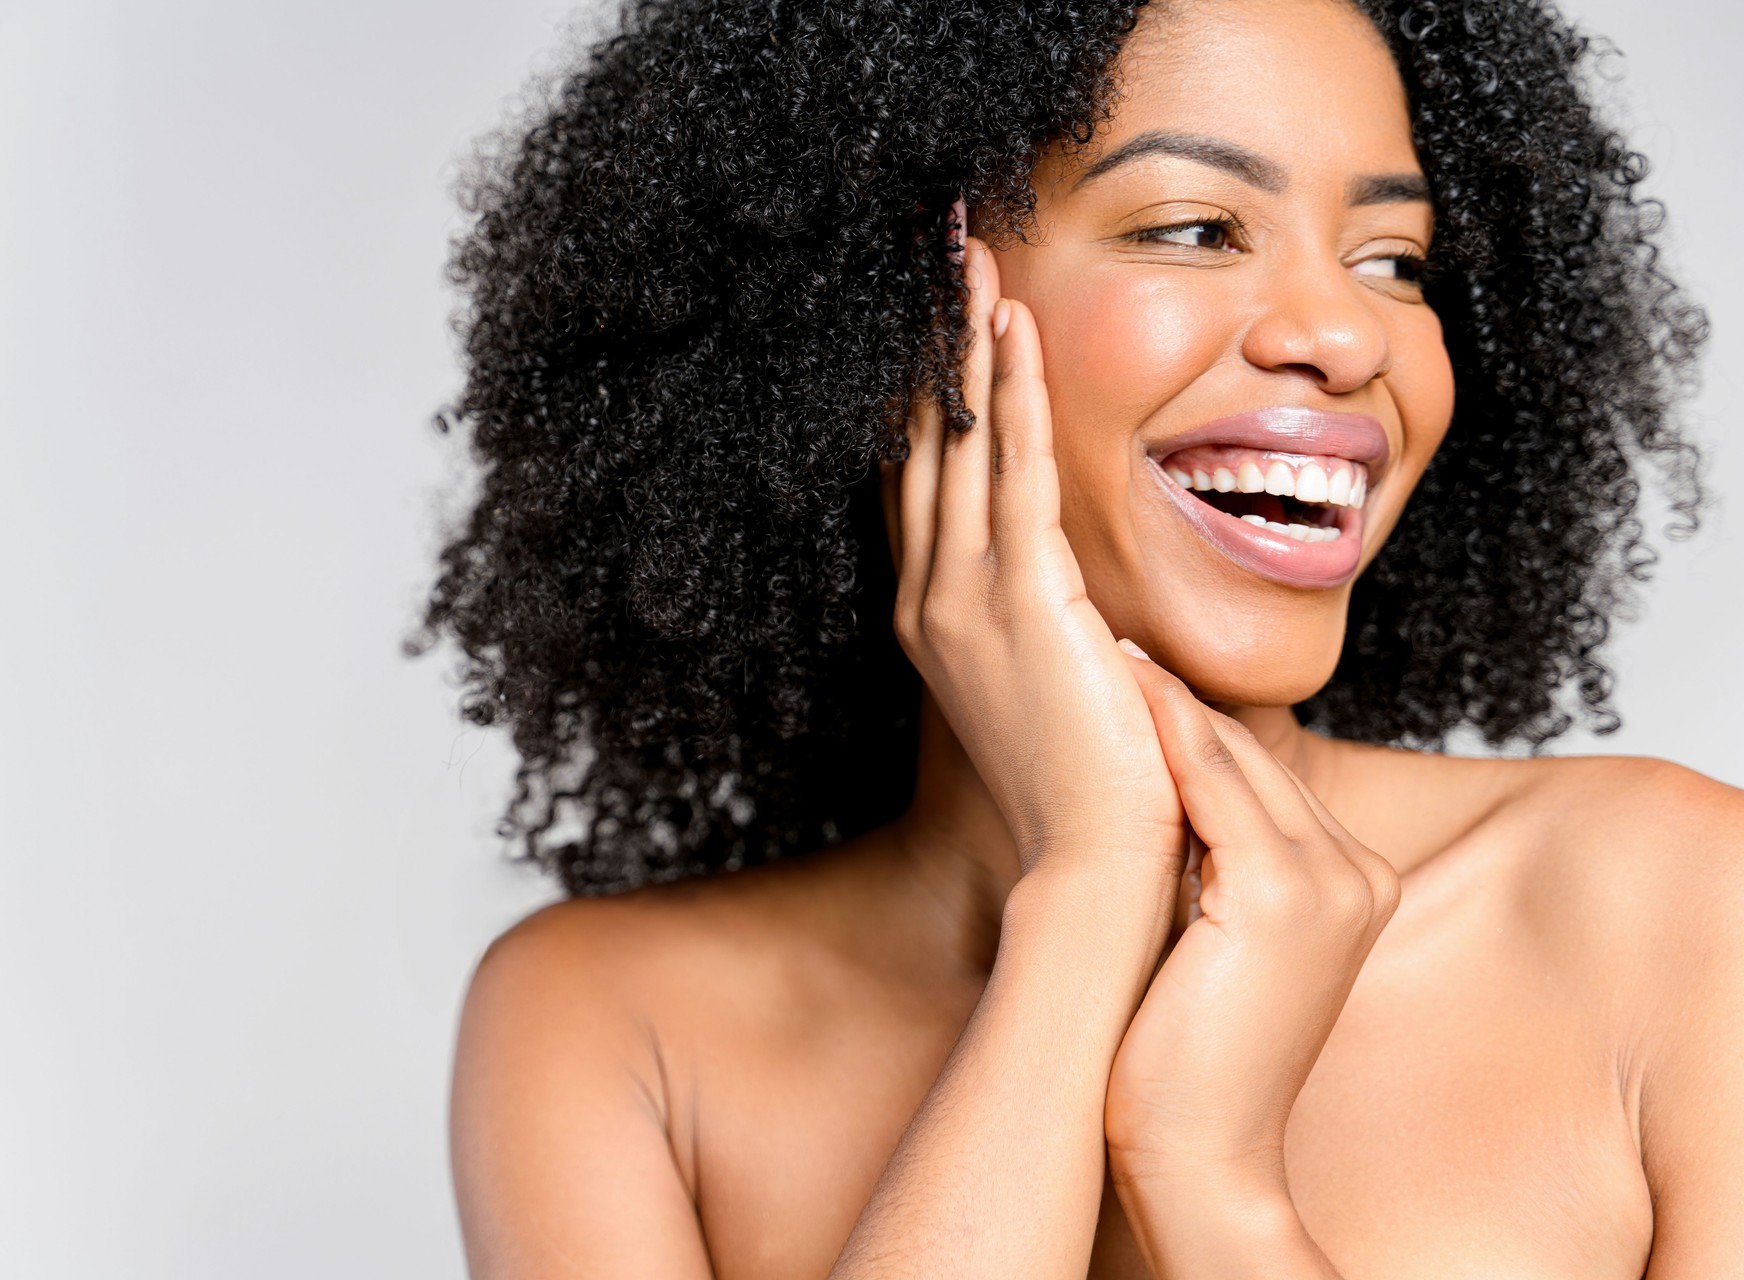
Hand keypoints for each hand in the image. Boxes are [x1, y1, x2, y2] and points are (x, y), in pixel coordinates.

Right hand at [885, 236, 1184, 878]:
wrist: (1096, 867)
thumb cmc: (1090, 782)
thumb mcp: (1054, 683)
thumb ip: (1049, 620)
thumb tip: (1077, 583)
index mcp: (935, 618)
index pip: (923, 482)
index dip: (924, 396)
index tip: (934, 323)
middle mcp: (931, 599)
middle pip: (924, 444)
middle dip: (930, 346)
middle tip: (936, 256)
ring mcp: (966, 598)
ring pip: (961, 442)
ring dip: (963, 342)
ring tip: (966, 258)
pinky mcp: (1023, 598)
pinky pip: (1016, 469)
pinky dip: (1013, 392)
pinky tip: (1013, 326)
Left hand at [1103, 648, 1400, 1213]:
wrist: (1199, 1152)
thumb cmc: (1187, 1054)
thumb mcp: (1217, 936)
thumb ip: (1216, 863)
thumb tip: (1162, 788)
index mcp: (1354, 883)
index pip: (1264, 777)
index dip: (1191, 722)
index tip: (1130, 670)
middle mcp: (1358, 875)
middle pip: (1250, 757)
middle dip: (1174, 697)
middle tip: (1106, 638)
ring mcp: (1330, 881)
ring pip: (1230, 757)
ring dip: (1161, 697)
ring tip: (1099, 647)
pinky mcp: (1281, 893)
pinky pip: (1210, 782)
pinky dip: (1162, 728)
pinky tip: (1115, 687)